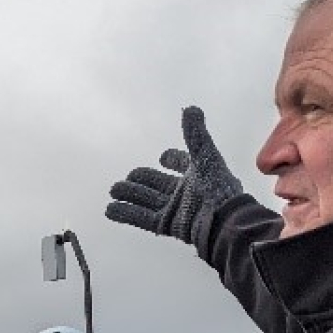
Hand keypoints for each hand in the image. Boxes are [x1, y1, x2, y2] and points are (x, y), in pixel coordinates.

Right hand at [106, 107, 242, 244]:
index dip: (174, 159)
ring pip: (148, 200)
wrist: (221, 220)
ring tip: (113, 190)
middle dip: (143, 180)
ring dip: (131, 195)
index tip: (163, 156)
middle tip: (129, 176)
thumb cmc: (217, 187)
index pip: (183, 164)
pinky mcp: (167, 224)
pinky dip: (126, 213)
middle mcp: (185, 192)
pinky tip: (110, 210)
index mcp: (198, 174)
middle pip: (159, 183)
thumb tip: (191, 108)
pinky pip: (143, 218)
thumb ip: (196, 134)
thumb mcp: (206, 155)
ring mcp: (176, 210)